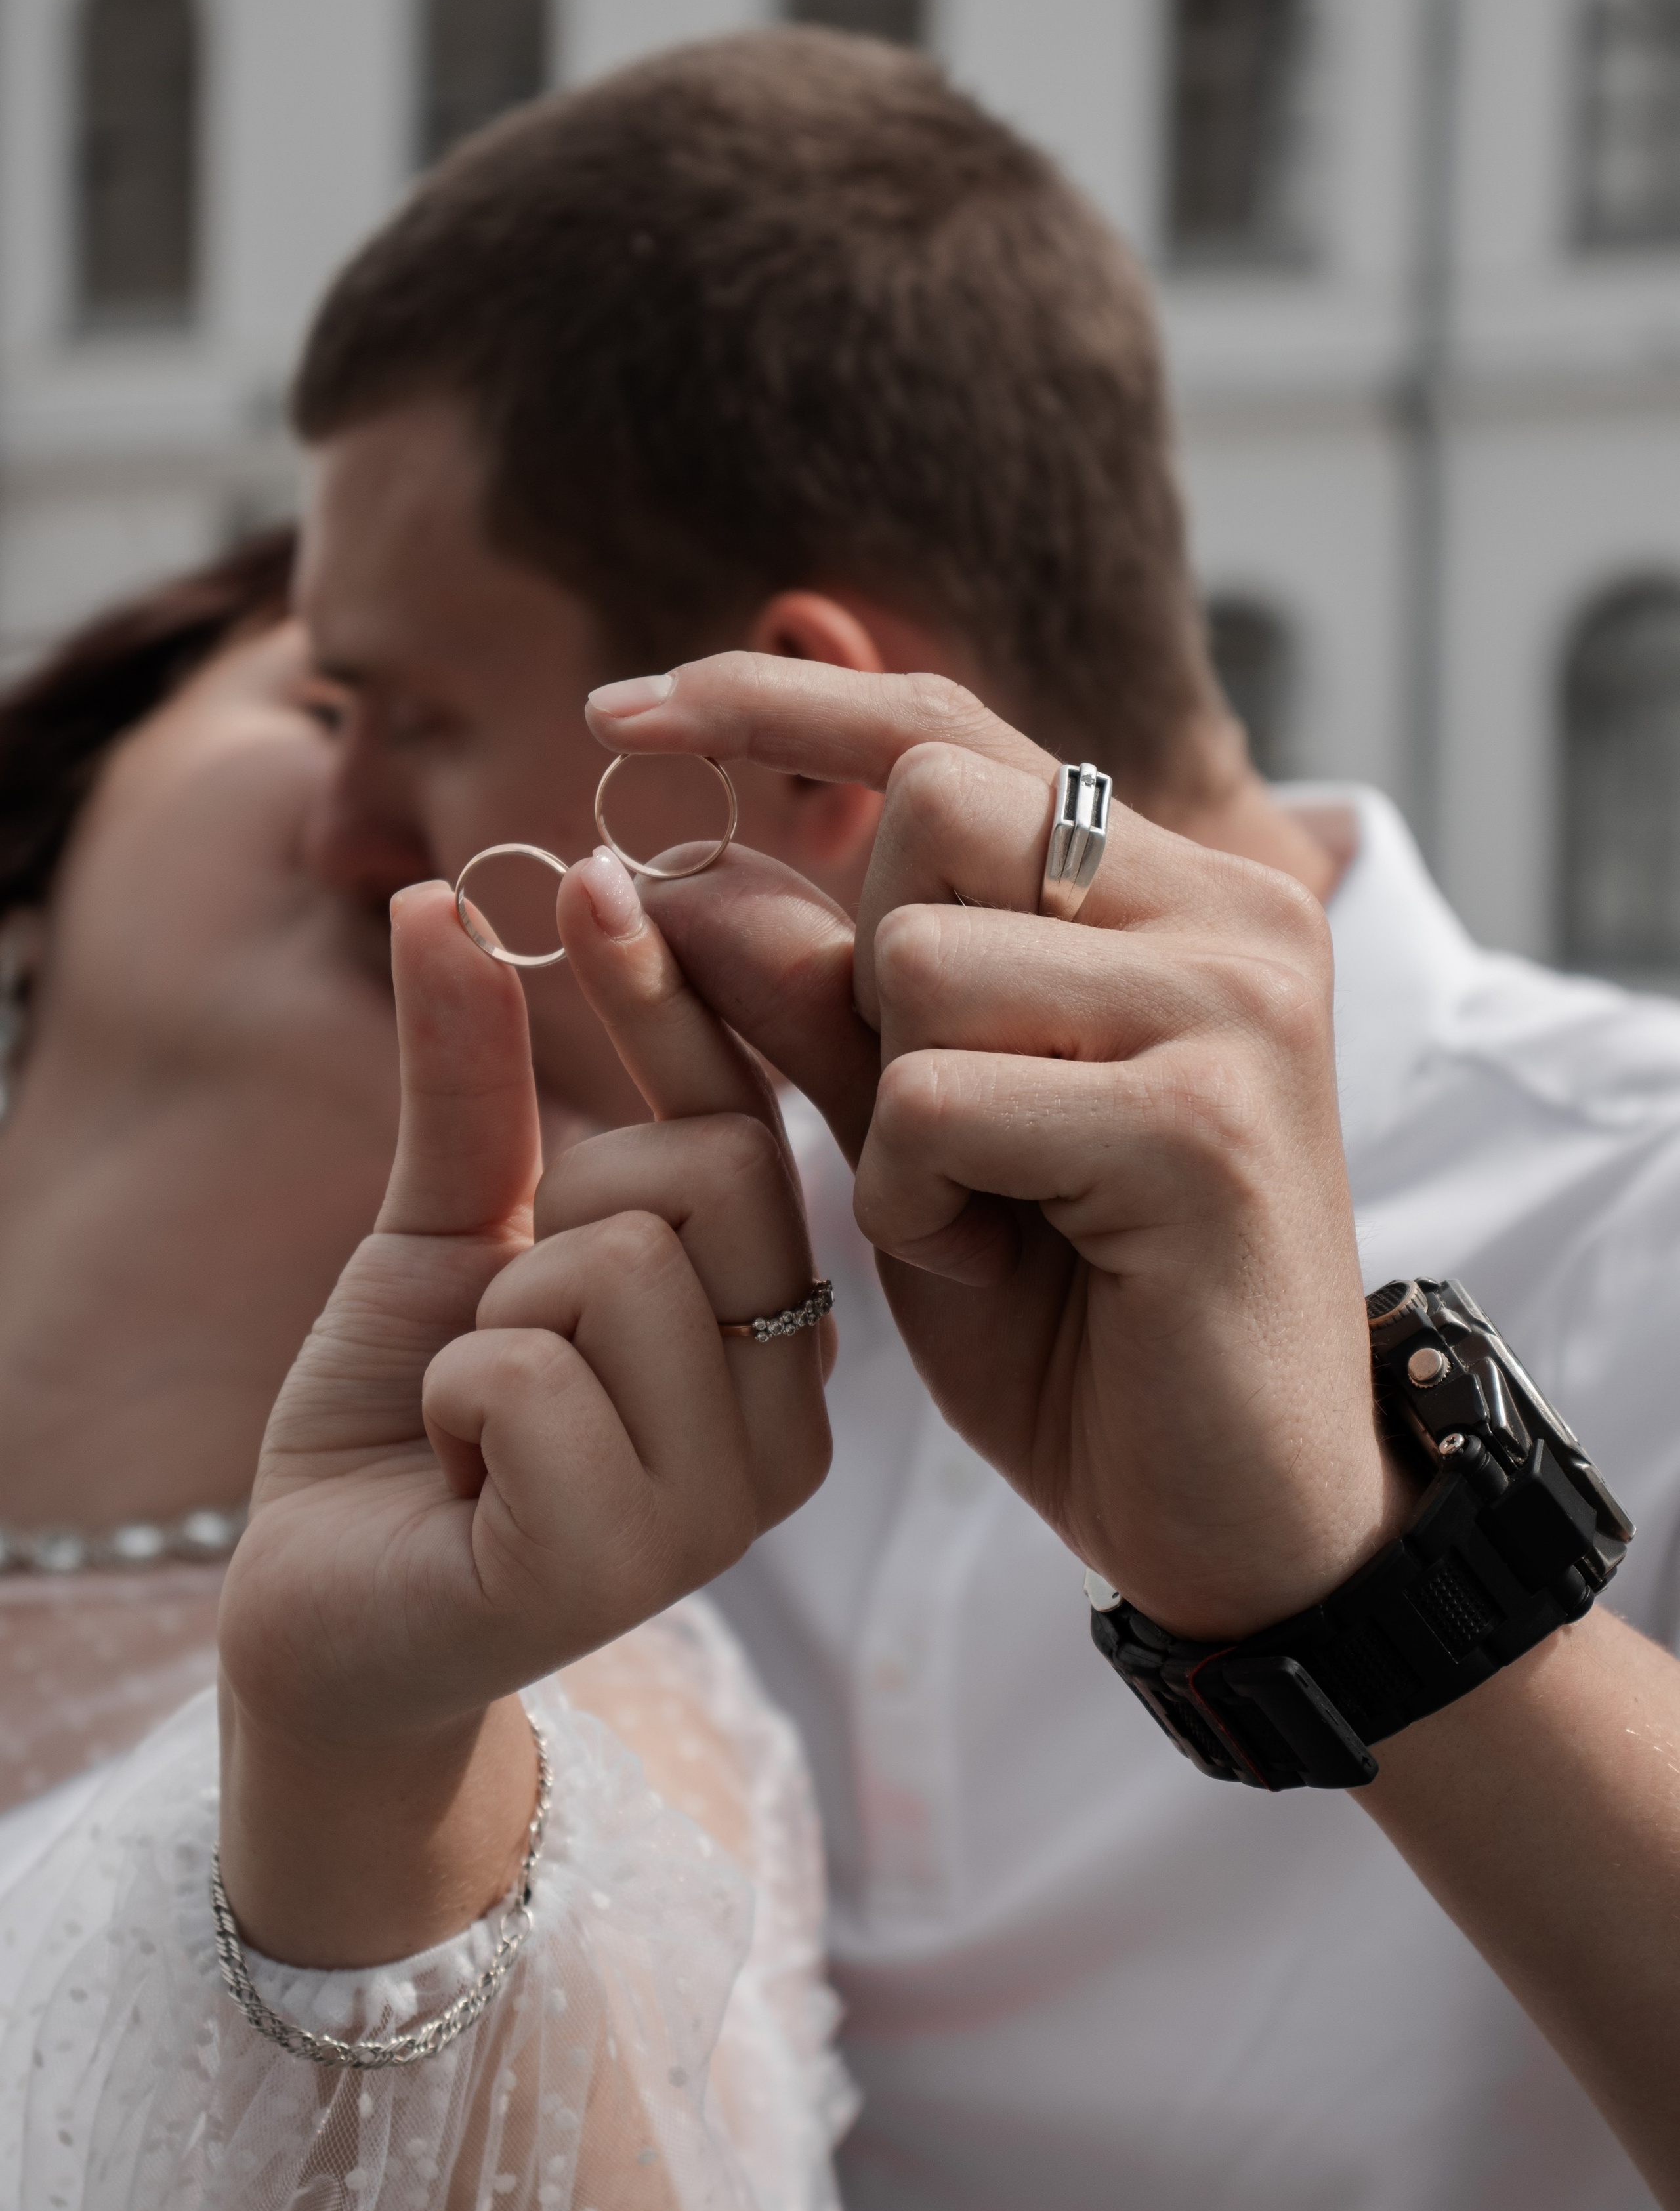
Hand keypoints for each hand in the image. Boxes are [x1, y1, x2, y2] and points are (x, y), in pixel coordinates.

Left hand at [217, 851, 829, 1964]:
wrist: (319, 1606)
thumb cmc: (404, 1415)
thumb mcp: (448, 1223)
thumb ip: (475, 1076)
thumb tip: (445, 895)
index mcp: (775, 1320)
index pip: (754, 1119)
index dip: (675, 996)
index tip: (594, 879)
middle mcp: (789, 1405)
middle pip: (705, 1174)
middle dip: (559, 1212)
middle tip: (511, 1314)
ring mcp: (726, 1498)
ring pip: (616, 1267)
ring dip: (494, 1318)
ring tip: (485, 1411)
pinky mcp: (622, 1562)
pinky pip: (531, 1376)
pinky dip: (454, 1396)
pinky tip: (461, 1472)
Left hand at [587, 656, 1405, 1639]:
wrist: (1238, 1508)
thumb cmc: (1079, 1314)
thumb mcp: (918, 1134)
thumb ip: (814, 1001)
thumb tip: (675, 870)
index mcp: (1174, 894)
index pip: (949, 729)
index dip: (779, 702)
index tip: (623, 708)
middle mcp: (1227, 914)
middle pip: (931, 801)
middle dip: (867, 963)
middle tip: (940, 1117)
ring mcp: (1232, 1006)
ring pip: (920, 956)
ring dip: (894, 1110)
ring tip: (988, 1212)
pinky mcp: (1203, 1123)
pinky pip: (940, 1098)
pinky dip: (920, 1198)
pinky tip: (1002, 1262)